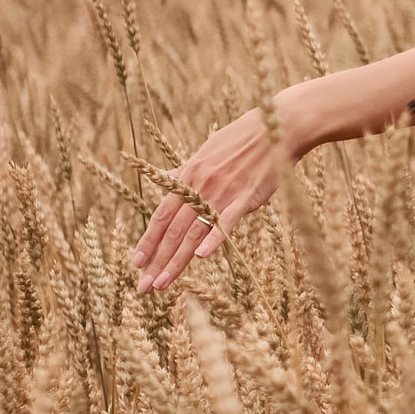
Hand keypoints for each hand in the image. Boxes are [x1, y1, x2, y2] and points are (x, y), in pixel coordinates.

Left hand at [127, 108, 285, 290]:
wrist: (279, 126)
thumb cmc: (246, 136)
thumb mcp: (209, 149)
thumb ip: (188, 168)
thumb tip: (169, 175)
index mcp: (189, 176)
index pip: (161, 215)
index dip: (147, 240)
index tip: (136, 262)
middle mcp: (200, 187)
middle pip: (172, 231)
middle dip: (156, 261)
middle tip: (143, 287)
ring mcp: (222, 193)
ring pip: (193, 233)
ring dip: (176, 262)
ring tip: (162, 284)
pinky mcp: (246, 197)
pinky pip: (226, 222)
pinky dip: (214, 239)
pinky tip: (201, 257)